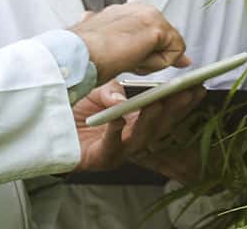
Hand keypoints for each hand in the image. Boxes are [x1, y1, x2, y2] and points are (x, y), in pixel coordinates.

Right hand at [69, 1, 189, 82]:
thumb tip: (159, 53)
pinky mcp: (156, 28)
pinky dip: (156, 64)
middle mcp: (139, 8)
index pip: (153, 31)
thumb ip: (137, 48)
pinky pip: (174, 53)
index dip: (151, 50)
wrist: (75, 54)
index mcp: (125, 11)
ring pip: (170, 45)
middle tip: (125, 60)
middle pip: (165, 38)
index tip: (139, 58)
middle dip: (151, 55)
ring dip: (151, 60)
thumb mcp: (113, 48)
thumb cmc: (84, 55)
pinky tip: (134, 62)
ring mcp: (149, 15)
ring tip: (126, 60)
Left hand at [72, 80, 204, 173]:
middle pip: (160, 126)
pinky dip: (115, 132)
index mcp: (135, 122)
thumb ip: (111, 90)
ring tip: (157, 102)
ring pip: (140, 137)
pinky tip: (118, 119)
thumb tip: (120, 95)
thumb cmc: (75, 112)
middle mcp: (131, 138)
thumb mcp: (97, 92)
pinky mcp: (99, 159)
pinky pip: (110, 146)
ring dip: (150, 120)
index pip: (165, 112)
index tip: (197, 87)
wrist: (48, 129)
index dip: (182, 101)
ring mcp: (117, 151)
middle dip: (175, 109)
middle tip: (186, 93)